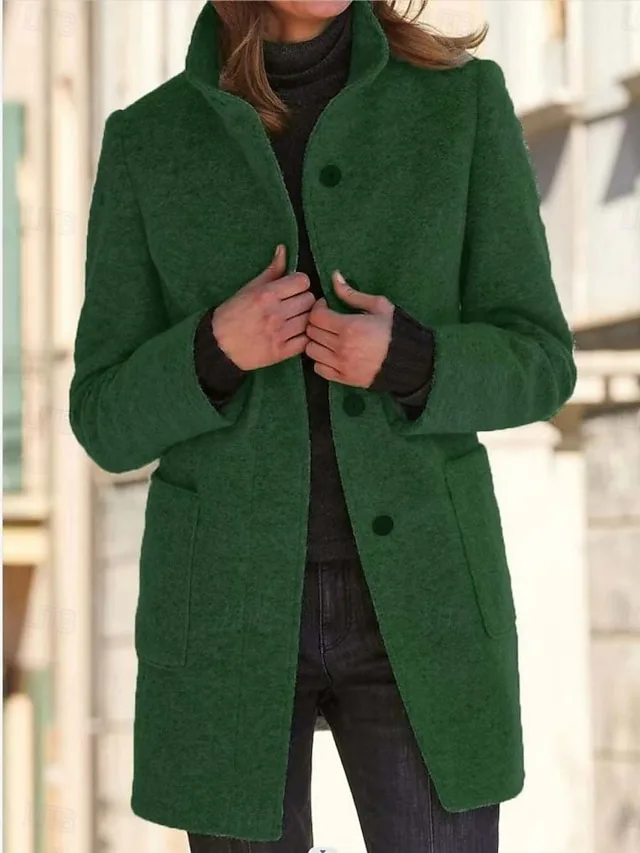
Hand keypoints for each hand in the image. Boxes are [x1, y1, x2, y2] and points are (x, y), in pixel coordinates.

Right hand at [211, 245, 314, 371]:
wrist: (219, 345)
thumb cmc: (233, 314)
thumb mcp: (249, 288)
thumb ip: (271, 271)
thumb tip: (283, 249)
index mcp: (267, 294)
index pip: (303, 281)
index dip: (299, 283)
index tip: (293, 288)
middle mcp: (275, 313)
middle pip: (309, 300)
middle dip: (304, 300)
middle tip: (294, 305)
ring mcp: (280, 334)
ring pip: (310, 320)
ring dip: (305, 318)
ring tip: (295, 320)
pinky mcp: (281, 352)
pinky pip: (306, 341)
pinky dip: (304, 337)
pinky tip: (296, 334)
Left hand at [305, 271, 393, 387]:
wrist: (408, 360)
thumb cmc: (394, 330)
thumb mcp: (378, 306)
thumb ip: (352, 293)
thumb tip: (334, 276)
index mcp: (349, 327)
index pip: (316, 316)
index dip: (318, 308)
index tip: (326, 307)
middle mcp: (341, 347)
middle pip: (311, 332)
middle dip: (317, 323)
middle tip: (327, 321)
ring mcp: (341, 365)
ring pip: (311, 350)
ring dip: (316, 342)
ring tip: (328, 338)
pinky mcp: (343, 378)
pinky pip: (318, 369)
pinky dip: (320, 360)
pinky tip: (330, 354)